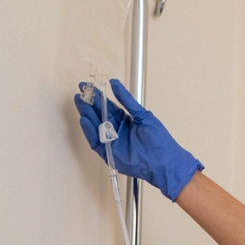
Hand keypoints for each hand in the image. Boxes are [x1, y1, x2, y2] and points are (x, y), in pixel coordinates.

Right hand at [72, 78, 203, 200]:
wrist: (164, 161)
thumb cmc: (158, 139)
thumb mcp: (142, 115)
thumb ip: (127, 100)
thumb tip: (114, 83)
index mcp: (125, 120)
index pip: (108, 106)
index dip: (98, 96)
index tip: (88, 86)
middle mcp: (116, 130)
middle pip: (99, 115)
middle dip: (89, 103)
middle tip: (80, 92)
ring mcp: (111, 142)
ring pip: (95, 126)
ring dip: (87, 114)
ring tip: (80, 101)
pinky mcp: (108, 153)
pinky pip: (96, 141)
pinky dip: (89, 131)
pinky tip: (85, 119)